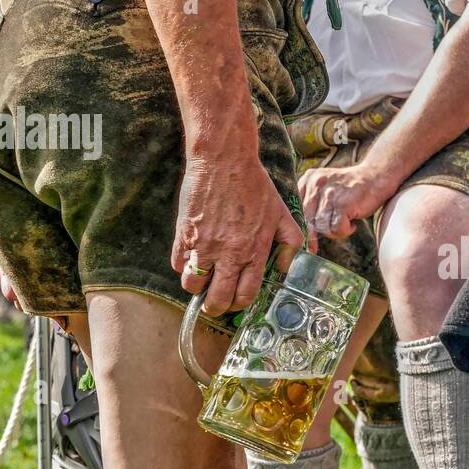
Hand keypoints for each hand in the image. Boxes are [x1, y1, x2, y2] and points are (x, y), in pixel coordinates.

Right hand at [171, 137, 303, 316]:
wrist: (224, 160)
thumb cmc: (255, 186)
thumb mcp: (282, 214)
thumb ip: (290, 244)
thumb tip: (285, 268)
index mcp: (253, 252)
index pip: (245, 295)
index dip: (240, 304)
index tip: (236, 301)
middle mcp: (228, 254)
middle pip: (217, 299)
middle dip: (216, 307)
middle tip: (215, 303)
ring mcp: (203, 245)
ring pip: (193, 286)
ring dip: (197, 288)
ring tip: (203, 281)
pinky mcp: (183, 234)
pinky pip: (178, 264)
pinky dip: (183, 267)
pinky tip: (192, 260)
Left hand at [297, 162, 394, 246]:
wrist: (376, 177)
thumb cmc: (351, 188)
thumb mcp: (325, 188)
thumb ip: (311, 203)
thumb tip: (303, 232)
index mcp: (308, 180)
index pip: (296, 210)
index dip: (303, 228)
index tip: (309, 241)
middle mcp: (315, 185)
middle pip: (308, 221)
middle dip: (319, 233)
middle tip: (333, 230)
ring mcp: (329, 194)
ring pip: (322, 227)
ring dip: (335, 231)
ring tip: (345, 222)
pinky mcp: (343, 204)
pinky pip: (336, 229)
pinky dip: (345, 231)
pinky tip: (352, 223)